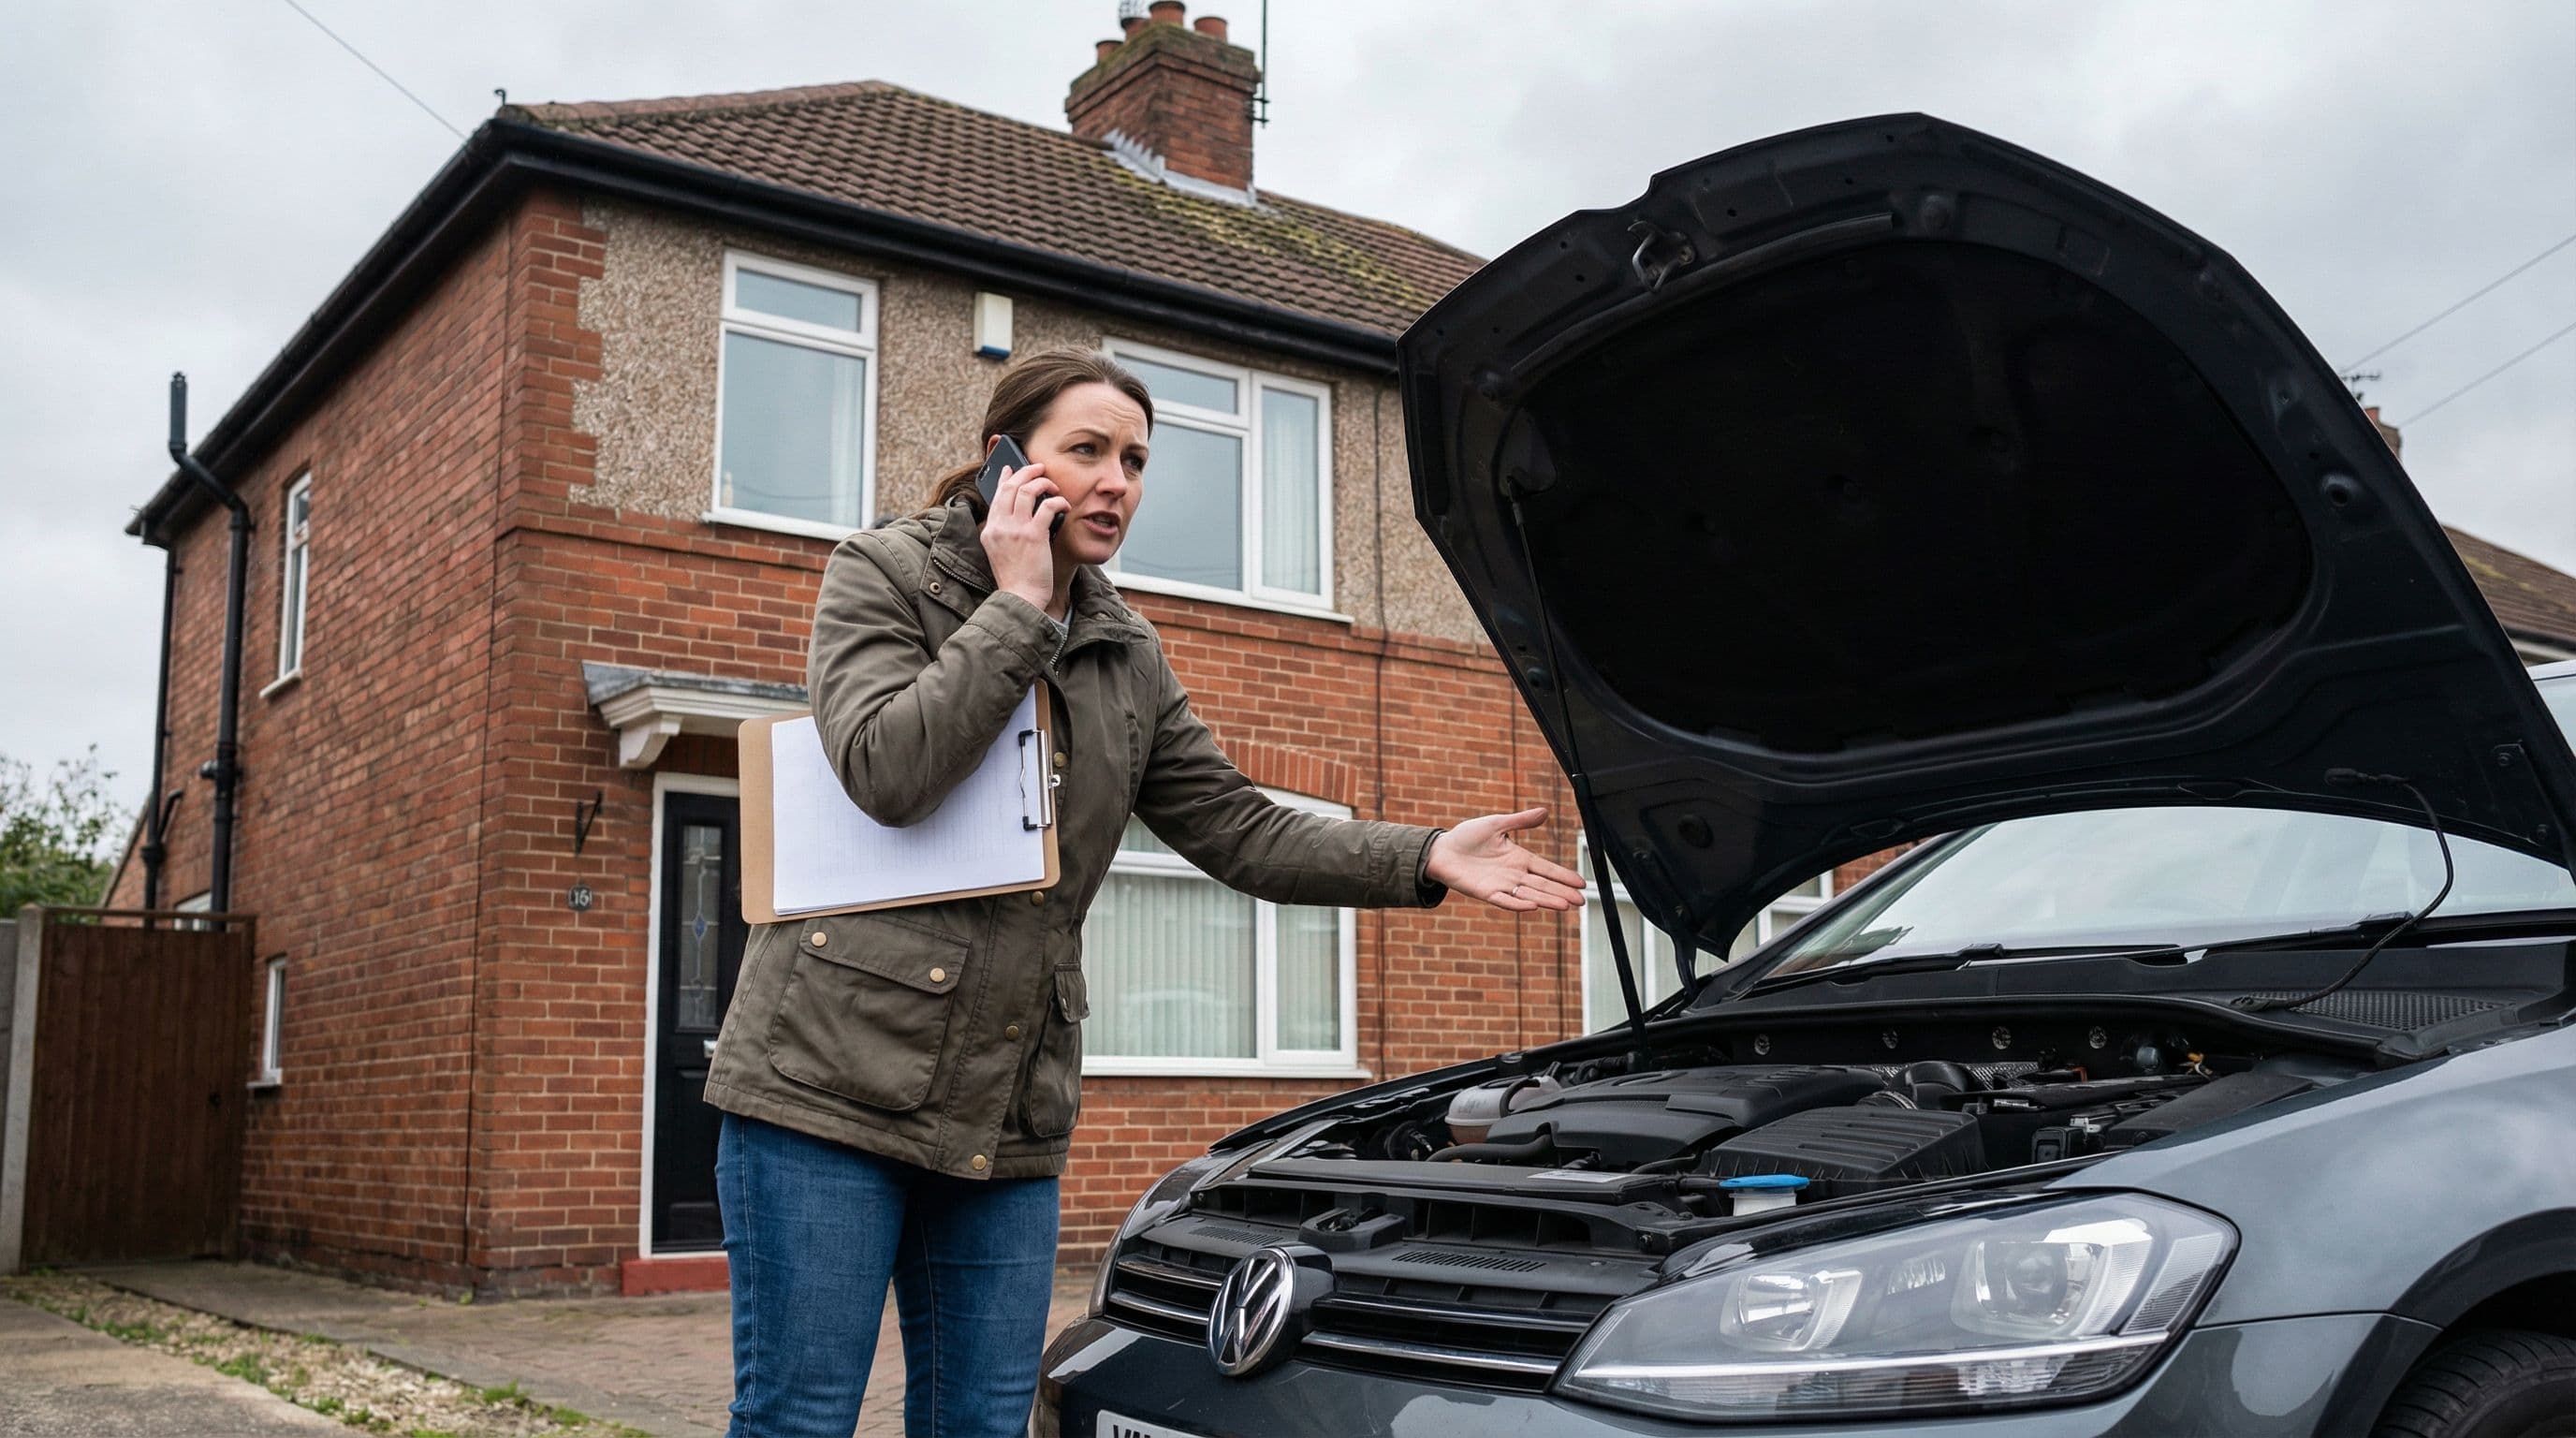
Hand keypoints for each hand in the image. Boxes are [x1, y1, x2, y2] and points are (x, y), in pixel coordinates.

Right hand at [981, 462, 1065, 610]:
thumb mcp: (1001, 552)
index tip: (1011, 469)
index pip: (996, 496)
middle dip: (1026, 472)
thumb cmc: (1016, 579)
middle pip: (1010, 486)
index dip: (1005, 478)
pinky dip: (1058, 500)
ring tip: (1054, 486)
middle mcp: (999, 527)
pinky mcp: (1034, 535)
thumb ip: (1005, 532)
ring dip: (1043, 483)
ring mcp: (1015, 530)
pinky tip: (1065, 504)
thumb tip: (1022, 513)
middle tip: (1039, 468)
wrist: (1020, 598)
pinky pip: (1048, 506)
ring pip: (1027, 490)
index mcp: (990, 530)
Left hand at [1427, 807, 1585, 911]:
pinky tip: (1533, 906)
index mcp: (1518, 858)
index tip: (1582, 883)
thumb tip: (1544, 812)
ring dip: (1547, 900)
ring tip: (1565, 905)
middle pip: (1543, 885)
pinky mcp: (1485, 892)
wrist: (1441, 850)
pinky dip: (1518, 904)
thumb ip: (1521, 821)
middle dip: (1562, 893)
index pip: (1547, 868)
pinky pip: (1504, 899)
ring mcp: (1500, 885)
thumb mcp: (1496, 824)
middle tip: (1581, 901)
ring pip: (1529, 894)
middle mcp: (1513, 874)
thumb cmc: (1467, 837)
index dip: (1564, 876)